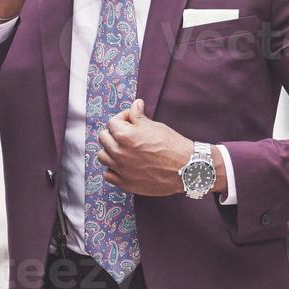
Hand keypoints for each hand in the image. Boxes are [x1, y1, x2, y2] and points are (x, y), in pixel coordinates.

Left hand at [97, 99, 224, 196]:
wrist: (186, 169)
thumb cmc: (173, 146)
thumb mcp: (155, 126)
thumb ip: (138, 116)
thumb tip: (135, 105)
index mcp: (125, 136)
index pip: (112, 122)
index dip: (123, 118)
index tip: (132, 119)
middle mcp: (119, 153)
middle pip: (103, 138)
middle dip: (114, 132)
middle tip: (127, 133)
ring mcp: (121, 169)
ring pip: (103, 156)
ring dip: (110, 150)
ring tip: (123, 149)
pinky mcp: (125, 183)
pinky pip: (108, 174)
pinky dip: (113, 168)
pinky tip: (124, 164)